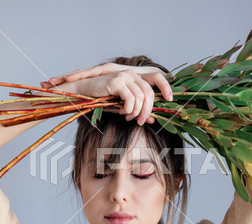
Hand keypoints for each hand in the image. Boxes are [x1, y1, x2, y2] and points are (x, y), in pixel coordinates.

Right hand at [40, 64, 172, 125]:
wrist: (82, 91)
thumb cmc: (101, 98)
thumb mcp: (122, 105)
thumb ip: (138, 109)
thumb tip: (153, 119)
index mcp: (135, 76)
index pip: (157, 76)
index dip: (166, 87)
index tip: (170, 99)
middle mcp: (131, 73)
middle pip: (150, 93)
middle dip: (147, 110)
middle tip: (140, 122)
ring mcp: (124, 76)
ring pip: (141, 98)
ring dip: (136, 112)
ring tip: (128, 117)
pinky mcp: (116, 81)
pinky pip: (130, 99)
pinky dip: (128, 109)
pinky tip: (121, 112)